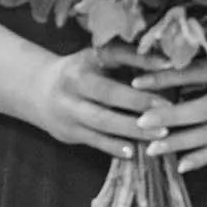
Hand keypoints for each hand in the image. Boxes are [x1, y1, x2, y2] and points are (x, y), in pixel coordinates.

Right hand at [28, 45, 170, 159]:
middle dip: (139, 101)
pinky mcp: (68, 131)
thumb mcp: (97, 59)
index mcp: (85, 59)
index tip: (169, 64)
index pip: (116, 55)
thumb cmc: (81, 72)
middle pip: (108, 92)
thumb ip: (126, 60)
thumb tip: (168, 63)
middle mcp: (73, 82)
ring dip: (132, 128)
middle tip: (168, 109)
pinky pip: (94, 140)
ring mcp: (68, 108)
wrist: (37, 91)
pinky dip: (114, 146)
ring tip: (159, 134)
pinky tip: (134, 151)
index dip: (142, 60)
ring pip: (102, 120)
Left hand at [128, 55, 206, 172]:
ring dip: (177, 144)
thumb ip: (202, 62)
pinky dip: (200, 159)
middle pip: (199, 110)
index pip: (193, 73)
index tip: (136, 81)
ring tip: (151, 149)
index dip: (165, 77)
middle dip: (168, 117)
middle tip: (140, 122)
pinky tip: (179, 166)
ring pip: (206, 135)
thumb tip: (163, 61)